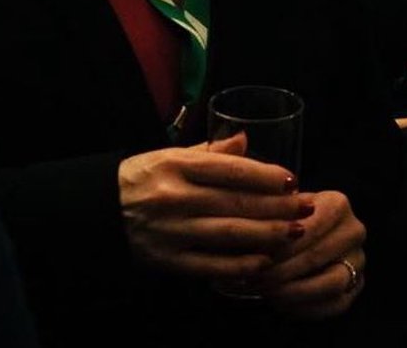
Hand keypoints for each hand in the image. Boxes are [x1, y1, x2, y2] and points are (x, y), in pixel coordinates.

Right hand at [119, 135, 313, 281]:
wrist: (99, 209)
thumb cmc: (145, 177)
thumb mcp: (172, 154)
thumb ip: (212, 150)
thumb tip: (247, 140)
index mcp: (178, 165)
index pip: (231, 170)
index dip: (266, 176)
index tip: (292, 180)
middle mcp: (175, 197)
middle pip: (237, 203)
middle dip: (278, 207)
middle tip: (306, 207)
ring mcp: (171, 231)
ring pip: (229, 234)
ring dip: (267, 235)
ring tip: (294, 232)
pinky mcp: (167, 260)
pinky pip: (211, 265)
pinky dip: (240, 265)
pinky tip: (264, 261)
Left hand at [250, 189, 366, 318]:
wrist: (305, 234)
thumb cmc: (286, 219)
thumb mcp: (279, 209)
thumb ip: (271, 216)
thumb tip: (255, 232)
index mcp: (338, 204)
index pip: (309, 228)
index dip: (280, 247)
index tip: (255, 258)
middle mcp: (354, 231)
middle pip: (317, 256)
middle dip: (282, 271)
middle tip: (256, 280)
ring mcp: (358, 260)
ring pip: (330, 283)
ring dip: (295, 292)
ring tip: (268, 293)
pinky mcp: (356, 286)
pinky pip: (334, 305)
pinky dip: (306, 308)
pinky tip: (281, 304)